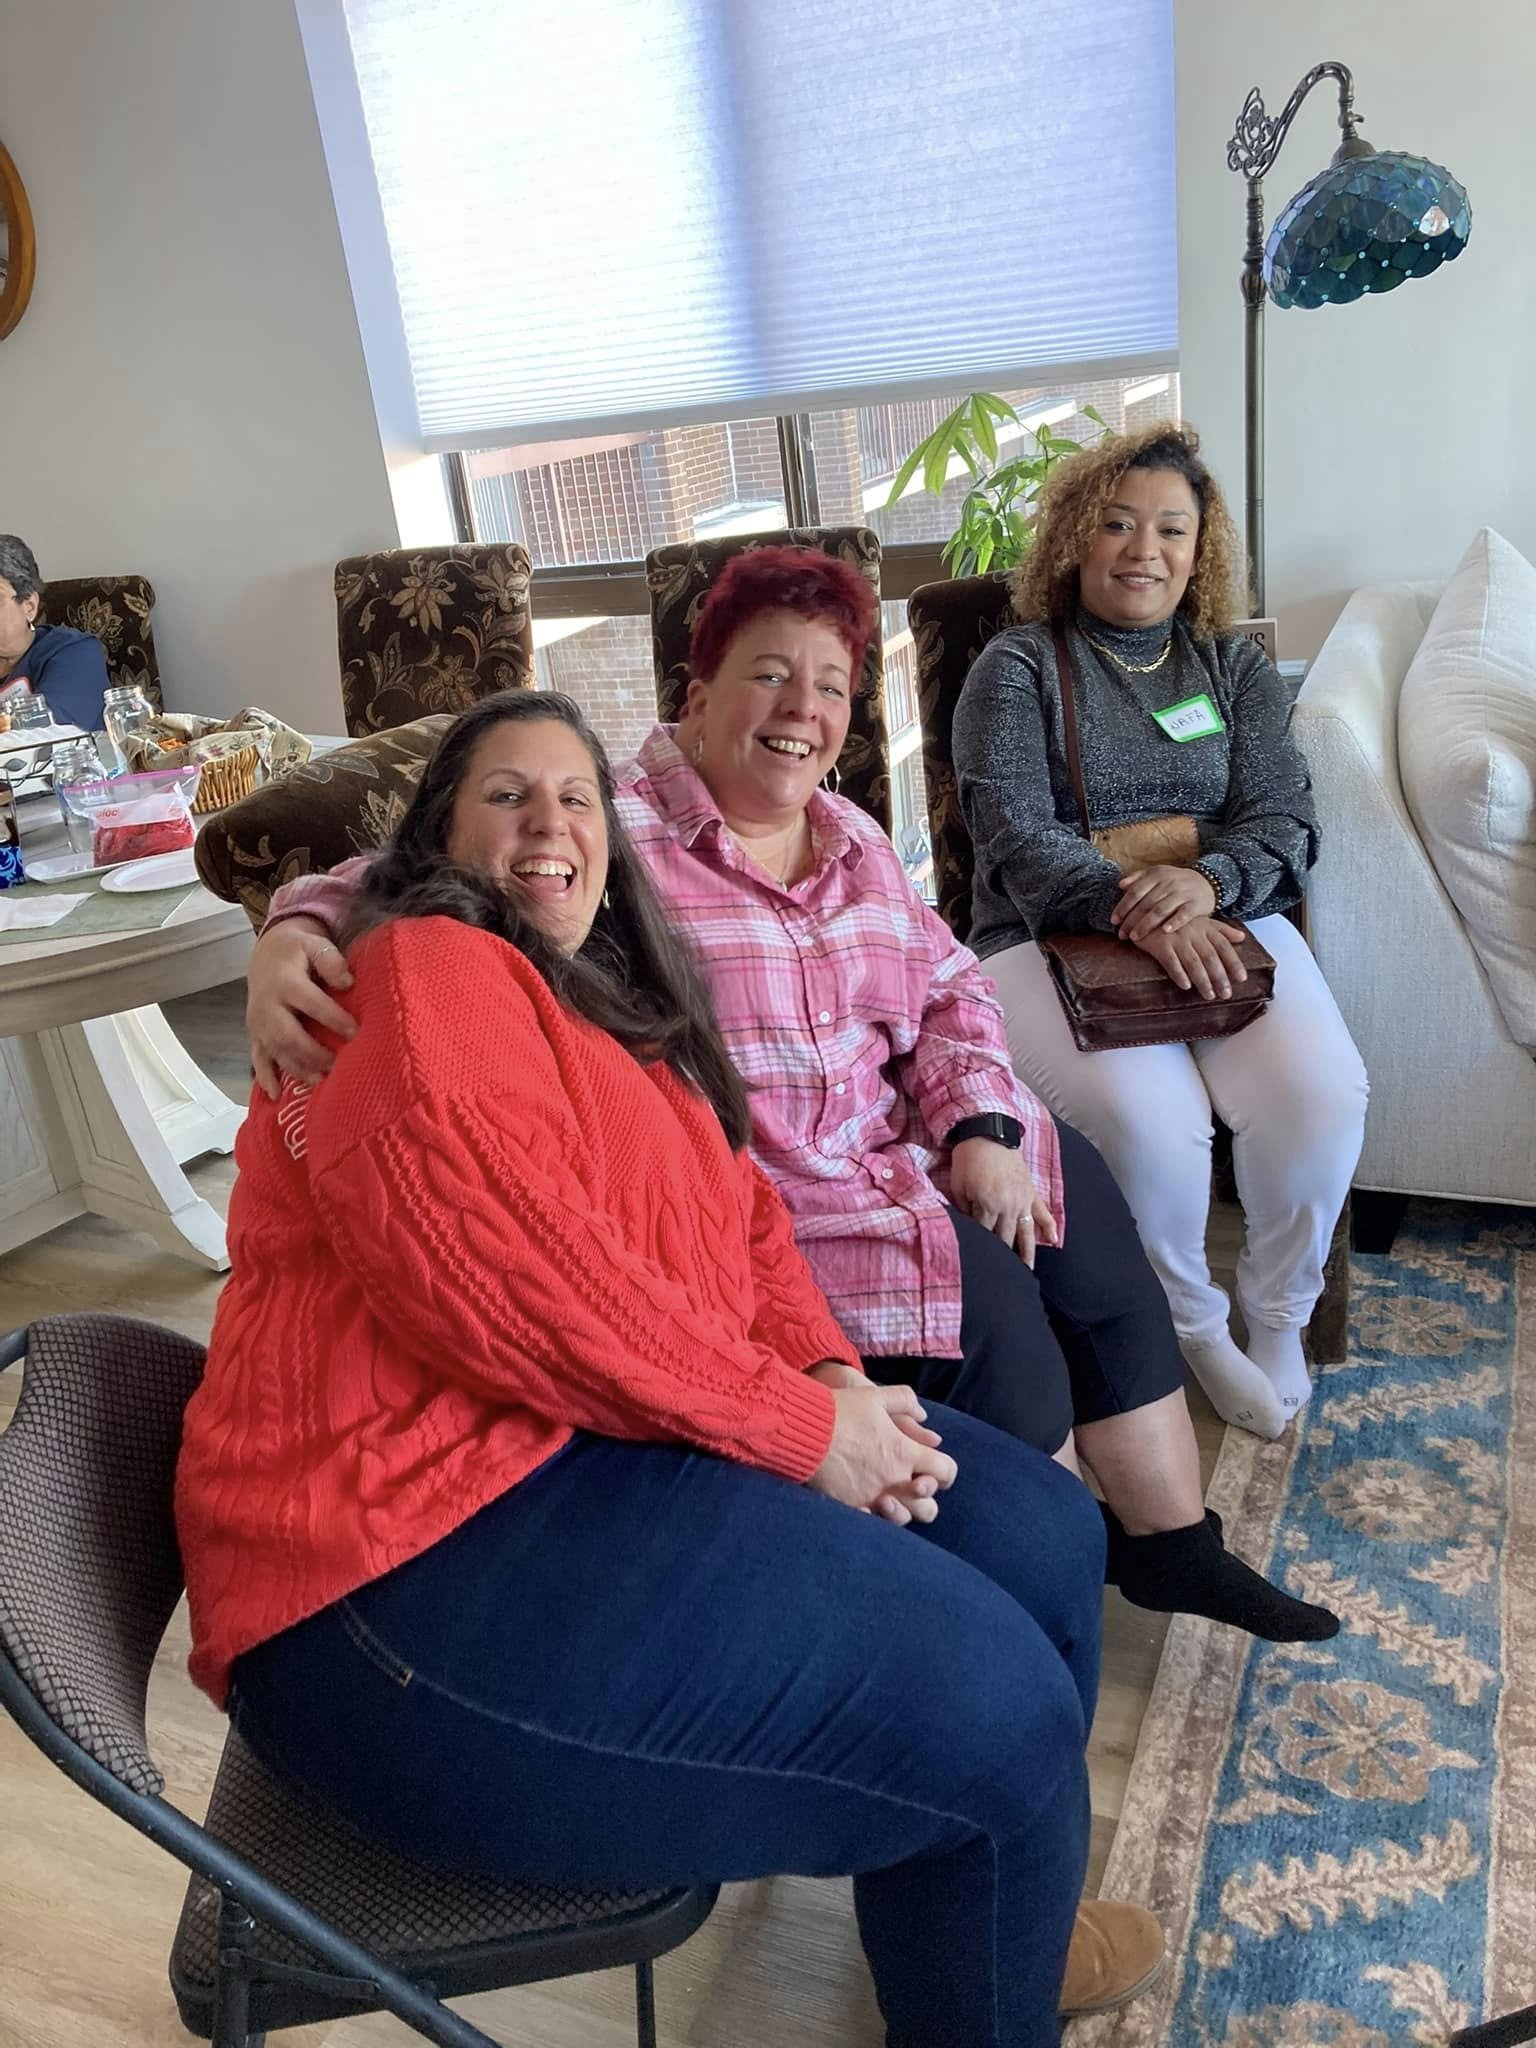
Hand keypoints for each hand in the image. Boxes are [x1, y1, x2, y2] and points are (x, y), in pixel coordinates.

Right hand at [246, 916, 355, 1098]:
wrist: (267, 954)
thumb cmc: (298, 951)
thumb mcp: (314, 944)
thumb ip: (330, 960)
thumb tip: (347, 982)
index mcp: (284, 982)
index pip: (310, 1002)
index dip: (333, 1018)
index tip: (356, 1032)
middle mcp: (267, 1006)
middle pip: (287, 1034)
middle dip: (312, 1052)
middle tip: (338, 1065)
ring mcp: (258, 1023)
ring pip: (275, 1050)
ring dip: (296, 1068)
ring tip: (320, 1081)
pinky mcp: (255, 1035)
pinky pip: (258, 1059)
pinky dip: (266, 1078)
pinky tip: (276, 1096)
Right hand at [807, 1384, 956, 1526]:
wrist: (802, 1430)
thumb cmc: (839, 1410)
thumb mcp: (874, 1395)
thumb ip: (904, 1400)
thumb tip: (923, 1415)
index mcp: (905, 1452)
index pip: (946, 1472)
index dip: (945, 1471)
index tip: (933, 1467)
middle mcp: (894, 1480)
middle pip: (929, 1508)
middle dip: (925, 1499)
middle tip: (912, 1485)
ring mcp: (872, 1497)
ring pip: (903, 1521)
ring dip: (901, 1510)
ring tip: (888, 1496)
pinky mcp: (850, 1507)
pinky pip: (873, 1525)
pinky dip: (874, 1517)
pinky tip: (867, 1504)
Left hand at [948, 1136, 1058, 1267]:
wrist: (987, 1133)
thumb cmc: (968, 1159)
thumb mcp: (958, 1185)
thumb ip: (963, 1209)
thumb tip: (967, 1228)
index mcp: (988, 1204)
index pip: (983, 1234)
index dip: (979, 1245)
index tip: (977, 1259)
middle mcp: (1008, 1206)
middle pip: (1005, 1238)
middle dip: (1002, 1256)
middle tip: (1002, 1276)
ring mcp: (1023, 1200)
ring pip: (1026, 1233)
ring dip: (1027, 1254)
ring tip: (1027, 1272)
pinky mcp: (1031, 1192)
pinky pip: (1043, 1212)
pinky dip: (1049, 1226)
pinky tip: (1054, 1241)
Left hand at [1112, 863, 1216, 943]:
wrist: (1207, 882)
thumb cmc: (1175, 881)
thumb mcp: (1157, 874)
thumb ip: (1138, 878)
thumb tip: (1120, 885)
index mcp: (1156, 875)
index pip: (1135, 892)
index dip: (1123, 907)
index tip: (1114, 921)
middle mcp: (1169, 883)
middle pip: (1146, 904)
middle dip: (1131, 921)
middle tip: (1122, 935)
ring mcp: (1183, 893)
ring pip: (1161, 910)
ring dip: (1146, 925)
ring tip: (1135, 937)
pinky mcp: (1196, 904)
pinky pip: (1184, 914)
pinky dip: (1174, 922)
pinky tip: (1164, 931)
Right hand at [1132, 917, 1248, 1000]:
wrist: (1146, 912)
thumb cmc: (1176, 919)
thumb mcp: (1201, 920)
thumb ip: (1222, 930)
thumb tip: (1242, 937)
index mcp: (1205, 928)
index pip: (1223, 946)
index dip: (1233, 962)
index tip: (1241, 979)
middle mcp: (1193, 933)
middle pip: (1210, 957)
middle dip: (1219, 977)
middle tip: (1226, 995)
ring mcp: (1176, 939)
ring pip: (1193, 962)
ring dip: (1202, 980)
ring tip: (1209, 995)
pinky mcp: (1160, 945)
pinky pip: (1171, 962)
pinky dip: (1178, 974)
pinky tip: (1185, 986)